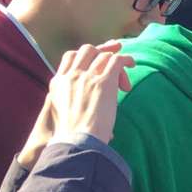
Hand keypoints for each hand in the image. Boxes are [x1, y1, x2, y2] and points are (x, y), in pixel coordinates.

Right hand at [17, 41, 133, 167]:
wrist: (75, 141)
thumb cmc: (72, 138)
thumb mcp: (65, 121)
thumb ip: (77, 114)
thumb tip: (105, 132)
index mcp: (58, 83)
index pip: (70, 57)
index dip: (86, 55)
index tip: (96, 56)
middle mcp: (71, 76)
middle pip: (86, 51)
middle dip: (101, 51)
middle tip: (113, 57)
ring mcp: (86, 78)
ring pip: (102, 55)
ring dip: (116, 59)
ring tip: (127, 66)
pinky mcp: (103, 82)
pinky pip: (116, 61)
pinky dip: (125, 60)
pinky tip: (132, 63)